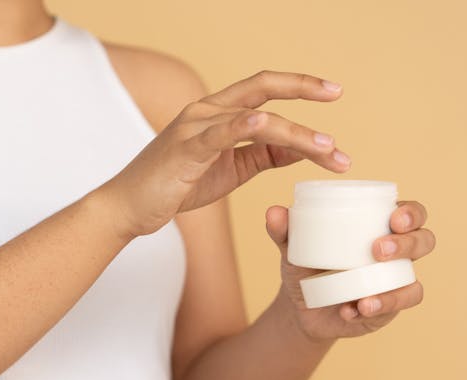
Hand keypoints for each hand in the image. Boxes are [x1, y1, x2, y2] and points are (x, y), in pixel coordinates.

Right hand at [101, 70, 350, 237]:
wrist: (129, 208)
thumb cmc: (174, 187)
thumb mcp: (229, 170)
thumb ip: (261, 155)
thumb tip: (300, 149)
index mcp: (216, 113)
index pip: (263, 90)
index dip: (299, 85)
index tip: (332, 92)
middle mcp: (205, 111)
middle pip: (262, 86)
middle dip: (303, 87)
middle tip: (337, 93)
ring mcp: (194, 127)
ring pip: (255, 118)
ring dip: (296, 132)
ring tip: (328, 149)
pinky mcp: (185, 149)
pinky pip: (221, 133)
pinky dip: (245, 126)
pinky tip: (268, 125)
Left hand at [266, 200, 435, 339]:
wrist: (301, 306)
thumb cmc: (306, 266)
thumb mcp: (293, 248)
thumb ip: (283, 230)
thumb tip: (274, 212)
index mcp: (380, 227)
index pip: (410, 212)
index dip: (411, 212)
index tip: (394, 217)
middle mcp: (397, 253)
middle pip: (424, 241)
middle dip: (407, 244)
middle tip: (377, 249)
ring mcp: (395, 282)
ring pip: (414, 282)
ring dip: (394, 290)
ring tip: (364, 296)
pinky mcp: (389, 308)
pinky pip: (394, 309)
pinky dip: (375, 309)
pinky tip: (352, 310)